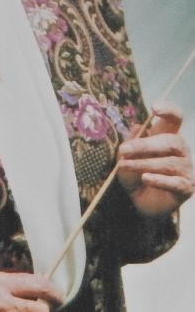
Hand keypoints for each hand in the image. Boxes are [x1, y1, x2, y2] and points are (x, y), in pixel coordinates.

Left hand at [117, 102, 193, 216]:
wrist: (139, 202)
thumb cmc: (134, 173)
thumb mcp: (126, 156)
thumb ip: (130, 142)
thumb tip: (136, 127)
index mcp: (168, 136)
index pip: (176, 118)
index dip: (168, 110)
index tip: (154, 109)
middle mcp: (181, 150)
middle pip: (171, 141)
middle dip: (145, 145)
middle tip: (124, 150)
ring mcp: (186, 169)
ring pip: (169, 163)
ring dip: (144, 164)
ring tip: (125, 166)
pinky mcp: (186, 187)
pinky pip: (175, 182)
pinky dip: (159, 180)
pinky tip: (145, 178)